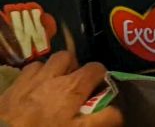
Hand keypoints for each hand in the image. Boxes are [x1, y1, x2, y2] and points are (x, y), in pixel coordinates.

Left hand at [0, 52, 120, 126]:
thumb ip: (104, 118)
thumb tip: (120, 109)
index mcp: (74, 85)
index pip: (98, 68)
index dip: (101, 78)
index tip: (99, 91)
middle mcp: (53, 74)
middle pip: (70, 57)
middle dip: (74, 67)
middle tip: (75, 86)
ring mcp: (30, 78)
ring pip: (47, 61)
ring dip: (53, 70)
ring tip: (54, 86)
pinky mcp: (12, 86)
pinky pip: (28, 71)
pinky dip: (34, 76)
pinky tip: (33, 90)